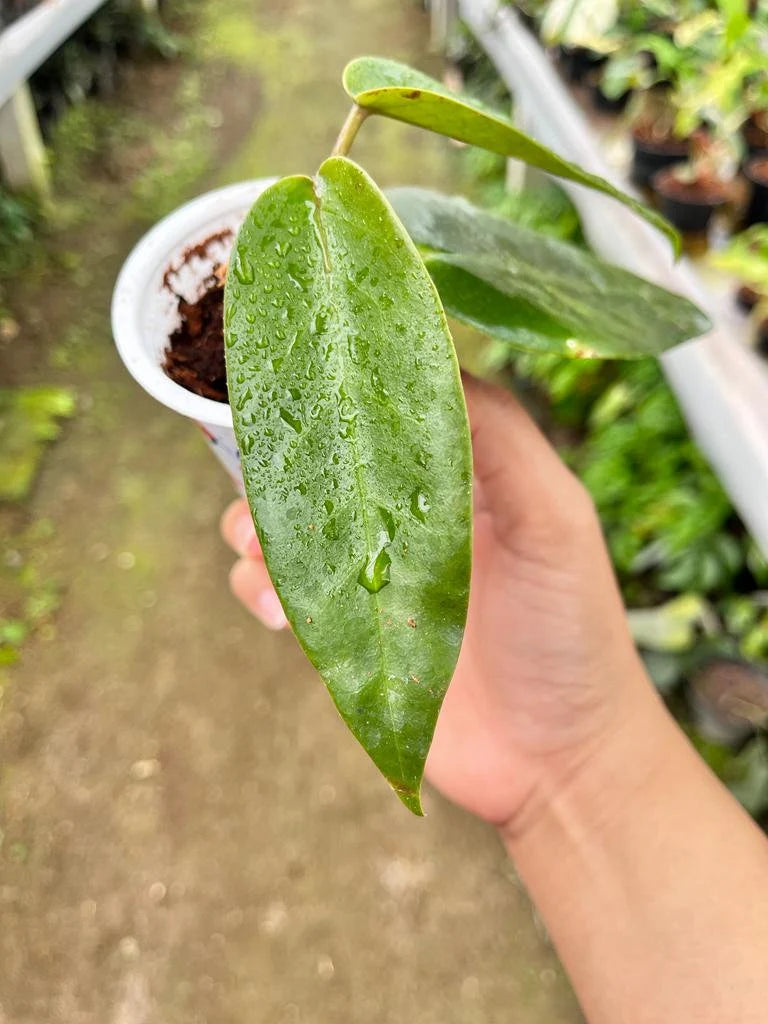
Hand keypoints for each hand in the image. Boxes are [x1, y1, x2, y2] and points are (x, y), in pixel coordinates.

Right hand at [221, 375, 647, 828]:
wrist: (556, 760)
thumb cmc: (571, 630)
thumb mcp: (553, 517)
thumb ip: (499, 436)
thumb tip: (427, 356)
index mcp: (459, 466)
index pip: (382, 397)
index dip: (336, 383)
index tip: (294, 374)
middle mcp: (408, 507)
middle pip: (319, 453)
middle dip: (281, 461)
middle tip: (268, 487)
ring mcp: (371, 567)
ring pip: (284, 517)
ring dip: (255, 525)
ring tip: (263, 551)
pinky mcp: (344, 628)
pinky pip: (278, 589)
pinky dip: (257, 588)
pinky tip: (279, 614)